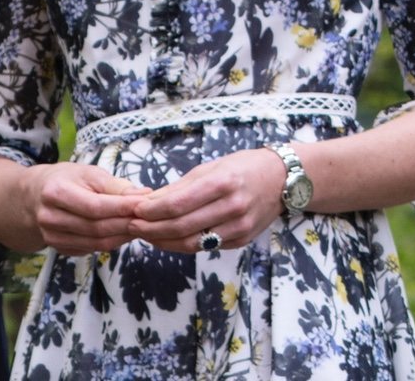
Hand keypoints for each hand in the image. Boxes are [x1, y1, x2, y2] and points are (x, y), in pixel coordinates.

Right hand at [20, 161, 151, 256]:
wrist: (32, 197)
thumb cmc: (64, 180)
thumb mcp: (86, 172)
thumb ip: (114, 185)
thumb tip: (144, 195)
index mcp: (55, 193)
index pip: (95, 206)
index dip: (122, 207)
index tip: (145, 203)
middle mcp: (50, 218)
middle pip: (97, 228)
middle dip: (126, 223)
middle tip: (149, 217)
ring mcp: (52, 237)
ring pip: (97, 243)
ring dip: (123, 236)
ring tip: (140, 225)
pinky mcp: (59, 249)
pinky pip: (92, 249)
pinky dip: (112, 243)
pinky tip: (123, 233)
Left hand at [126, 147, 286, 252]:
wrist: (282, 179)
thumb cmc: (242, 168)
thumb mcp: (211, 167)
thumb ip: (181, 187)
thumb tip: (148, 201)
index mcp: (222, 183)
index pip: (178, 203)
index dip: (152, 210)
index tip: (134, 210)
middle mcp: (233, 208)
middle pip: (182, 227)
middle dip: (152, 229)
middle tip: (131, 226)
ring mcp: (239, 227)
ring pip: (192, 242)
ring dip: (164, 241)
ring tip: (145, 234)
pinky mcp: (241, 240)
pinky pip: (206, 246)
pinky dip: (183, 244)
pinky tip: (168, 238)